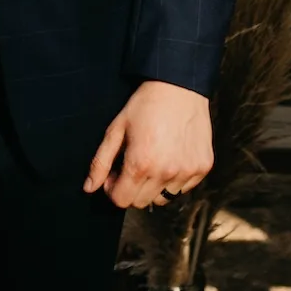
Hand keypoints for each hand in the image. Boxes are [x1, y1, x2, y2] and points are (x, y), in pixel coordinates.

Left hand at [84, 80, 212, 207]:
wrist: (179, 88)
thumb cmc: (144, 106)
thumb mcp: (115, 130)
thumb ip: (100, 162)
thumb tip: (88, 188)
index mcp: (141, 164)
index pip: (121, 200)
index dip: (112, 189)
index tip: (114, 174)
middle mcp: (166, 173)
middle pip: (141, 203)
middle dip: (130, 189)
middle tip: (130, 167)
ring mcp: (187, 172)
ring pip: (163, 199)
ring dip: (153, 187)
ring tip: (151, 162)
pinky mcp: (202, 169)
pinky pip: (183, 188)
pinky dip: (173, 180)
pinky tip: (169, 158)